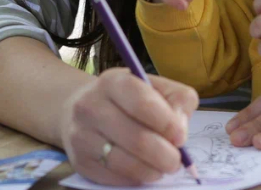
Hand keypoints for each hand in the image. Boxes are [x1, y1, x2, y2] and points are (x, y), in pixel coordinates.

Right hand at [60, 68, 198, 185]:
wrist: (83, 108)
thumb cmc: (129, 99)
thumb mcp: (154, 87)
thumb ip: (177, 100)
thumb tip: (179, 132)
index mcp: (114, 82)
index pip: (142, 103)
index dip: (167, 123)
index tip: (180, 137)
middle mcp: (91, 106)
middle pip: (136, 139)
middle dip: (165, 155)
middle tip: (175, 161)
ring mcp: (81, 135)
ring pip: (124, 163)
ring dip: (151, 171)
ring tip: (161, 168)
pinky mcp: (79, 161)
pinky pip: (113, 178)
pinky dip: (134, 179)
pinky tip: (141, 170)